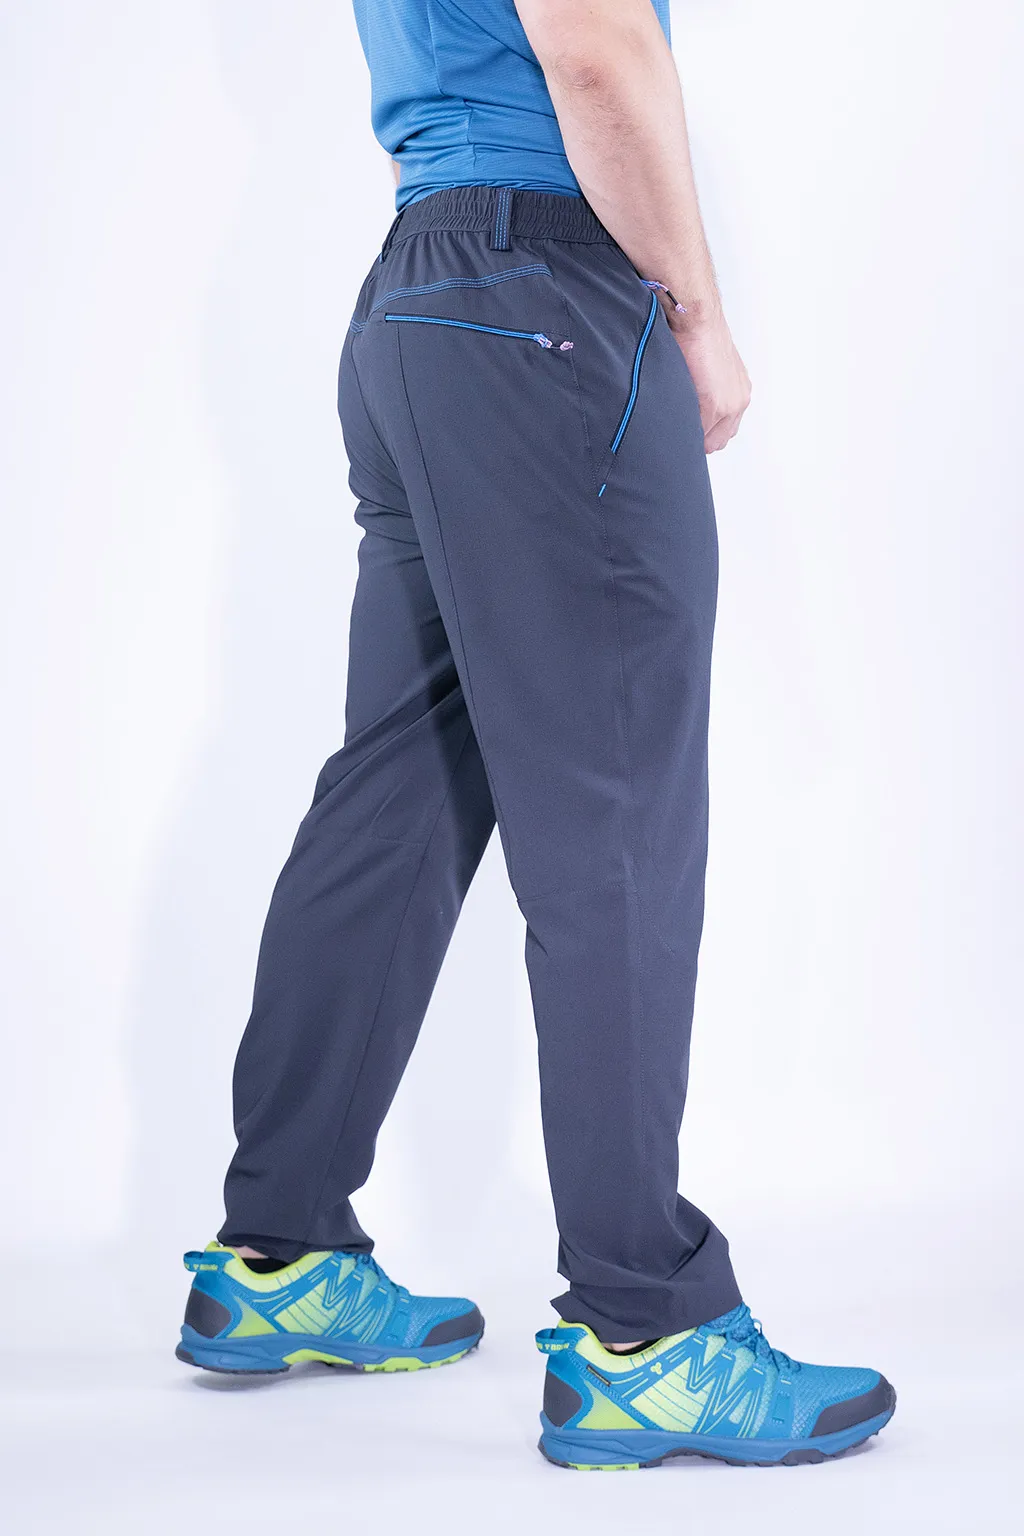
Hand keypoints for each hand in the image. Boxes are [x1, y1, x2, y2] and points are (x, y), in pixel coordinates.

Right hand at [673, 316, 750, 453]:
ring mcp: (729, 405)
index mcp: (739, 391)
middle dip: (699, 439)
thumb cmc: (697, 333)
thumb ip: (709, 390)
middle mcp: (739, 400)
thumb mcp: (711, 366)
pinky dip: (684, 429)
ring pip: (709, 442)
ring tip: (676, 422)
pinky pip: (698, 433)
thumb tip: (692, 405)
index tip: (688, 429)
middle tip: (680, 429)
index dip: (704, 433)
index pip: (724, 430)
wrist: (696, 317)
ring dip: (692, 436)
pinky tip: (672, 416)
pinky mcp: (714, 405)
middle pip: (718, 441)